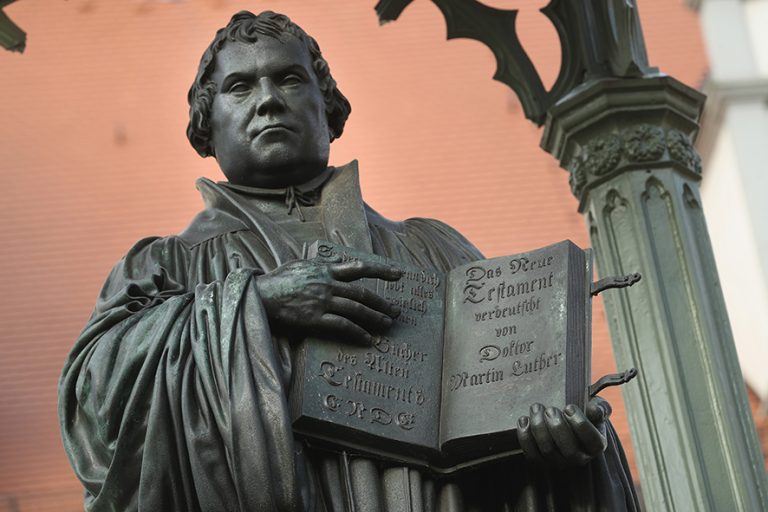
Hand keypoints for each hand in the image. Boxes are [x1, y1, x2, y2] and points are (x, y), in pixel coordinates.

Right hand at [256, 258, 401, 344]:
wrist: (260, 294)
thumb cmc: (278, 280)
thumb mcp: (301, 265)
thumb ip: (320, 267)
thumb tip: (334, 265)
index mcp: (325, 270)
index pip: (359, 268)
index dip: (382, 271)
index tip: (399, 275)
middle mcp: (327, 284)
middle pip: (362, 293)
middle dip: (382, 303)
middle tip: (396, 312)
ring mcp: (322, 301)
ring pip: (356, 309)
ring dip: (375, 318)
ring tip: (387, 325)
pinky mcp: (315, 318)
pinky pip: (342, 326)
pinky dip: (358, 333)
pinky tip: (368, 340)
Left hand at [516, 396, 610, 469]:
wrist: (566, 420)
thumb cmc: (583, 412)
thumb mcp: (596, 406)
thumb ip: (600, 407)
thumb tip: (594, 409)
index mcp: (596, 445)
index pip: (592, 440)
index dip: (580, 424)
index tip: (569, 407)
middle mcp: (579, 458)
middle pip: (569, 449)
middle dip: (557, 427)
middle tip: (550, 409)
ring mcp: (560, 462)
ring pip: (548, 450)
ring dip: (539, 427)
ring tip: (536, 408)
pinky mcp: (542, 462)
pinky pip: (532, 454)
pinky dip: (525, 436)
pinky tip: (524, 419)